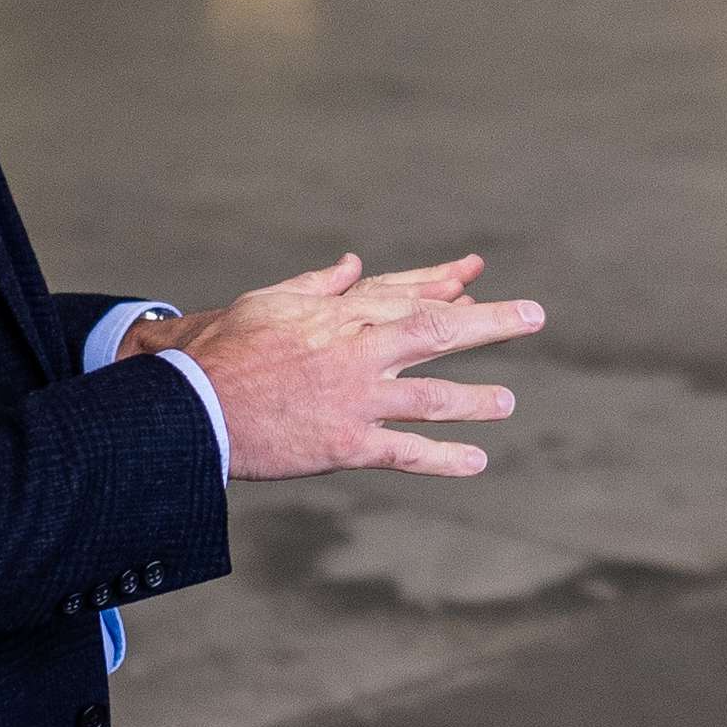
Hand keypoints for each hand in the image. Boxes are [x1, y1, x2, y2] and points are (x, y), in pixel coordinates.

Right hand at [163, 253, 540, 480]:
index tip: (474, 273)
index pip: (406, 292)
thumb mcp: (270, 301)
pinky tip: (476, 461)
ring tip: (507, 403)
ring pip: (433, 396)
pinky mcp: (349, 443)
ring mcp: (358, 398)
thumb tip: (354, 264)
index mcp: (341, 314)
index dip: (444, 282)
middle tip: (534, 315)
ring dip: (476, 399)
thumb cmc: (224, 350)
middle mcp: (359, 351)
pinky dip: (444, 458)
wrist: (192, 405)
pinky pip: (407, 452)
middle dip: (490, 321)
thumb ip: (319, 284)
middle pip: (438, 330)